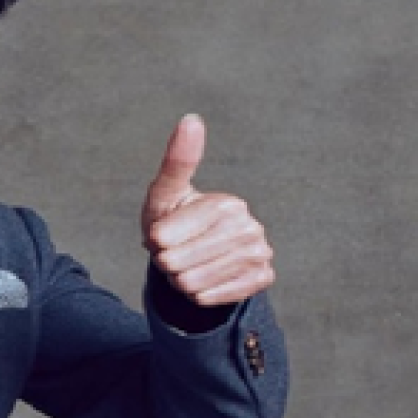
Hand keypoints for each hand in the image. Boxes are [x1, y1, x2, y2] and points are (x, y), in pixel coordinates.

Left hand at [141, 114, 273, 305]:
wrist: (196, 256)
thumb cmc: (173, 220)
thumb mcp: (165, 194)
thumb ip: (177, 161)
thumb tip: (191, 119)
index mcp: (226, 204)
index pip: (164, 238)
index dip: (155, 242)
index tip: (163, 235)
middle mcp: (251, 227)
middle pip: (177, 263)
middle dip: (167, 262)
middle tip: (177, 252)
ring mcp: (260, 254)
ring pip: (191, 284)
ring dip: (181, 279)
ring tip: (189, 264)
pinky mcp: (262, 279)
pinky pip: (210, 298)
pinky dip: (199, 294)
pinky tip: (205, 279)